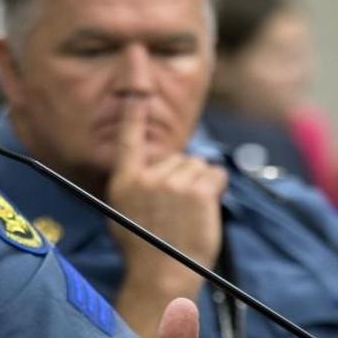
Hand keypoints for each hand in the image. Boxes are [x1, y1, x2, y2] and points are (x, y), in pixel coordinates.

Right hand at [107, 98, 226, 337]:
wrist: (162, 276)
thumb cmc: (144, 248)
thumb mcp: (125, 211)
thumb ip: (139, 182)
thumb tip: (159, 166)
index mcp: (124, 180)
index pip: (129, 132)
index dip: (135, 98)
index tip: (136, 61)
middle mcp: (147, 177)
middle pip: (177, 157)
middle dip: (181, 178)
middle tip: (173, 212)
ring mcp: (174, 183)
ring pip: (197, 168)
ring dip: (199, 187)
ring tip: (186, 216)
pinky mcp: (199, 192)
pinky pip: (214, 177)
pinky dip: (213, 191)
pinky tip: (203, 212)